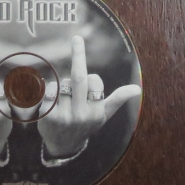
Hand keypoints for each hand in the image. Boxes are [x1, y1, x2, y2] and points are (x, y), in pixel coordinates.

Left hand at [38, 36, 141, 158]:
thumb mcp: (105, 113)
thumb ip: (118, 99)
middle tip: (77, 38)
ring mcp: (63, 116)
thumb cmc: (87, 124)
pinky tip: (51, 100)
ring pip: (62, 84)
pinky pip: (48, 91)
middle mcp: (81, 114)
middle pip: (78, 78)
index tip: (89, 87)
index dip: (91, 78)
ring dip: (62, 85)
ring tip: (63, 99)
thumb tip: (137, 89)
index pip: (94, 80)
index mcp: (97, 112)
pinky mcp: (47, 116)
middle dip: (78, 55)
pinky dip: (49, 90)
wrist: (63, 146)